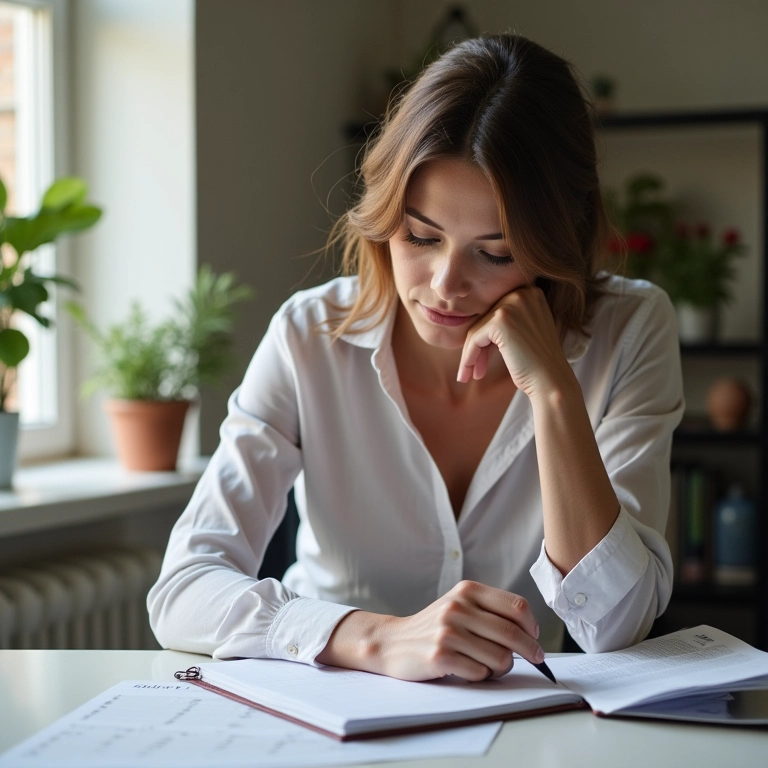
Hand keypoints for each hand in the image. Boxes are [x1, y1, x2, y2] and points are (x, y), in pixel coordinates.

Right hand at [335, 581, 544, 681]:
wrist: (391, 642)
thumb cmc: (435, 627)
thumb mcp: (460, 605)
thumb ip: (490, 611)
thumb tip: (532, 633)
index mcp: (467, 591)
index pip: (516, 606)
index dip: (532, 625)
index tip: (535, 637)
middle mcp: (457, 607)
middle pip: (513, 634)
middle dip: (530, 651)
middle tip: (536, 659)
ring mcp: (448, 632)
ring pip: (500, 658)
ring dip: (501, 668)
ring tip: (488, 665)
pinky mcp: (440, 656)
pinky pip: (480, 674)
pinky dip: (480, 677)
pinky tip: (467, 670)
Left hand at [456, 285, 572, 396]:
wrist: (552, 381)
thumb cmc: (538, 363)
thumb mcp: (525, 332)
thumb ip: (507, 321)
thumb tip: (474, 323)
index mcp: (530, 293)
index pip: (496, 312)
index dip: (487, 338)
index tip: (483, 359)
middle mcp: (523, 293)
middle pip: (485, 319)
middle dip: (478, 347)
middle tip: (476, 369)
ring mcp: (512, 305)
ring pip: (477, 329)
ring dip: (472, 354)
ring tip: (470, 374)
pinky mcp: (500, 321)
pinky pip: (474, 338)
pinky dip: (469, 357)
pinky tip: (470, 373)